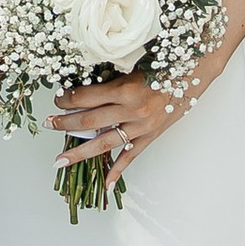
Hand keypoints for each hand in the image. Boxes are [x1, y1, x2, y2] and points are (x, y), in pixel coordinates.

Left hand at [52, 65, 190, 176]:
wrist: (197, 70)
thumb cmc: (165, 60)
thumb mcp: (134, 63)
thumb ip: (111, 76)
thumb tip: (84, 87)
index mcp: (125, 89)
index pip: (85, 97)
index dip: (67, 99)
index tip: (57, 99)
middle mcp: (132, 110)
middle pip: (88, 121)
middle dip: (64, 123)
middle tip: (47, 124)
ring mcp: (141, 126)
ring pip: (103, 143)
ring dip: (79, 152)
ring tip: (60, 160)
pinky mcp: (151, 136)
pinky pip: (131, 157)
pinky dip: (117, 171)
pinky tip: (106, 185)